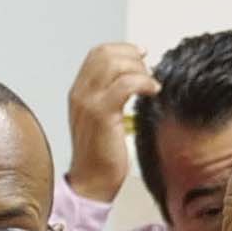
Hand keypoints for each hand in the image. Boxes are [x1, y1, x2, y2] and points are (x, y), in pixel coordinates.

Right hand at [63, 40, 158, 203]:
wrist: (92, 181)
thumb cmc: (101, 154)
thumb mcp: (102, 117)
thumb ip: (111, 94)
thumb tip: (135, 75)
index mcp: (79, 92)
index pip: (97, 53)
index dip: (123, 49)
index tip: (142, 57)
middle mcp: (80, 94)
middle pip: (106, 54)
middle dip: (134, 58)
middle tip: (148, 74)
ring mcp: (88, 103)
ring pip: (115, 64)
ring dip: (140, 70)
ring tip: (150, 86)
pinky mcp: (102, 114)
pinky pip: (126, 84)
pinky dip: (144, 83)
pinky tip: (152, 93)